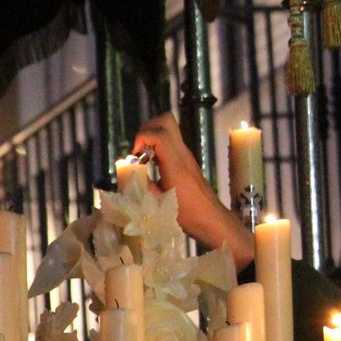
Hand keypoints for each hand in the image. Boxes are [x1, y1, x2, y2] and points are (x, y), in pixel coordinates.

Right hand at [132, 113, 256, 267]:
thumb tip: (128, 171)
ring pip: (168, 129)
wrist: (212, 220)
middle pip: (166, 121)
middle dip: (146, 129)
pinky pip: (170, 142)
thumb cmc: (187, 215)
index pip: (159, 133)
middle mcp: (182, 154)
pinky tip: (152, 165)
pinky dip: (157, 146)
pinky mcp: (187, 160)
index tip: (134, 156)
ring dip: (151, 137)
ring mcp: (186, 155)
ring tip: (143, 157)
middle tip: (138, 149)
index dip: (141, 137)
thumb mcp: (157, 203)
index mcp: (175, 163)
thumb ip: (140, 184)